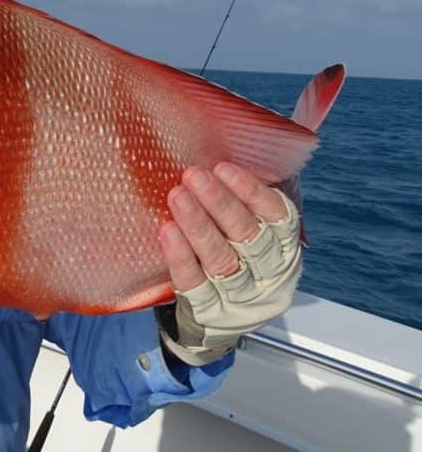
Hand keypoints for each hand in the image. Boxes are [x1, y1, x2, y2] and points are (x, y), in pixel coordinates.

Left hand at [156, 162, 301, 365]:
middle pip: (248, 236)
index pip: (278, 216)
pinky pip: (195, 284)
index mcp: (284, 246)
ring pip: (222, 260)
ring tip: (177, 196)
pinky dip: (181, 256)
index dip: (252, 192)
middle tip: (193, 175)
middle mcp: (270, 273)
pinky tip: (167, 231)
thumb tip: (260, 135)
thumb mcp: (250, 222)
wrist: (217, 316)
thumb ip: (248, 189)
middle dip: (220, 203)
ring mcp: (241, 296)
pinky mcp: (211, 312)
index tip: (223, 168)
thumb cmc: (233, 252)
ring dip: (198, 225)